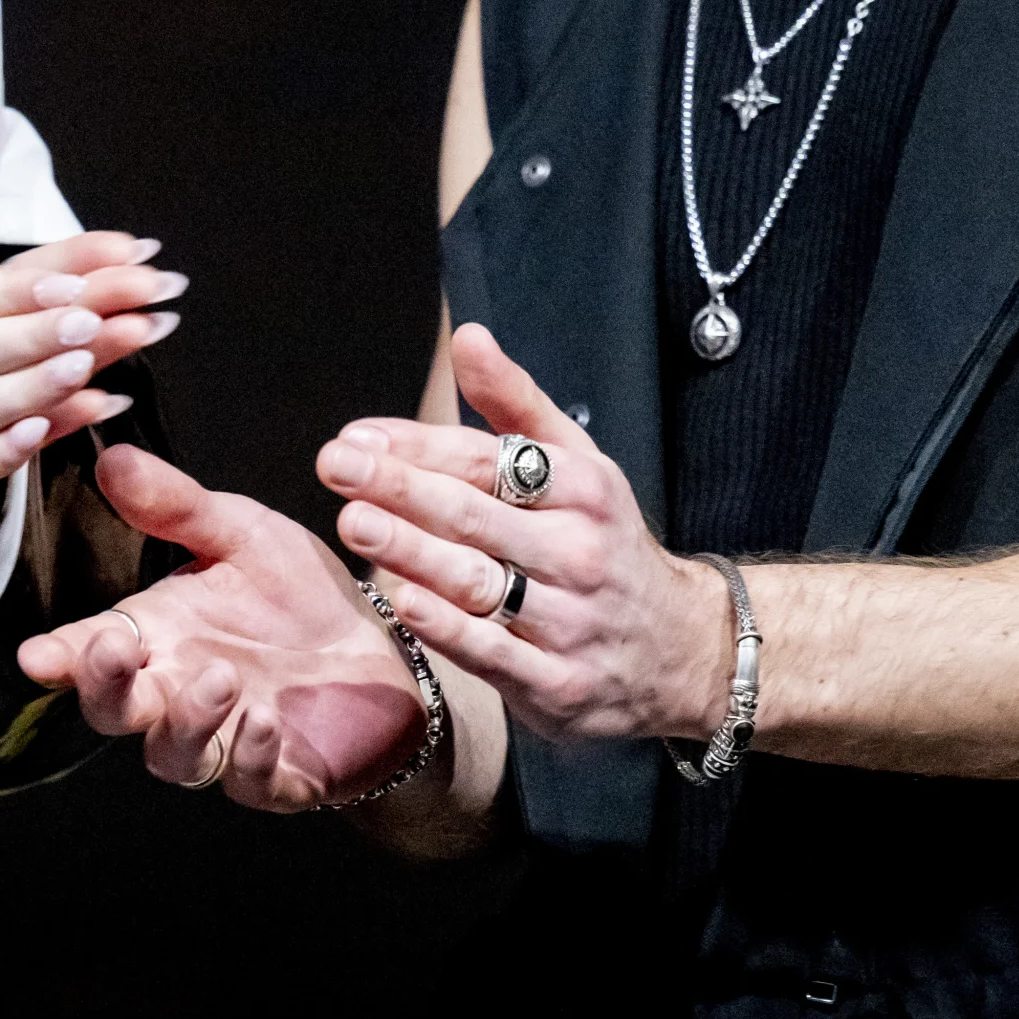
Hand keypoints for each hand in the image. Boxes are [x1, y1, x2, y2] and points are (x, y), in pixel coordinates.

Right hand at [17, 445, 431, 810]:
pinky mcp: (278, 776)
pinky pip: (251, 780)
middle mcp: (178, 693)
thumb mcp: (243, 535)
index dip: (61, 657)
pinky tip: (267, 719)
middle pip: (116, 709)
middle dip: (105, 686)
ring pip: (176, 754)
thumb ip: (178, 506)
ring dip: (188, 720)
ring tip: (220, 676)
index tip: (35, 655)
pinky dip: (252, 755)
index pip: (92, 650)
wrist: (381, 650)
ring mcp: (224, 740)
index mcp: (160, 635)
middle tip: (113, 652)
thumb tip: (111, 455)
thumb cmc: (296, 595)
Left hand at [317, 322, 730, 746]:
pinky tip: (404, 601)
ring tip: (354, 523)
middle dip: (401, 488)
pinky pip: (494, 652)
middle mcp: (578, 551)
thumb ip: (514, 403)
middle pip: (476, 515)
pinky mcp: (559, 683)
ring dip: (413, 550)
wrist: (682, 650)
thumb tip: (466, 336)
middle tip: (335, 466)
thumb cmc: (604, 542)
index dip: (419, 447)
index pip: (488, 460)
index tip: (356, 437)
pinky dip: (448, 627)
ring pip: (480, 581)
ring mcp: (569, 620)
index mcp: (582, 489)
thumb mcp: (579, 465)